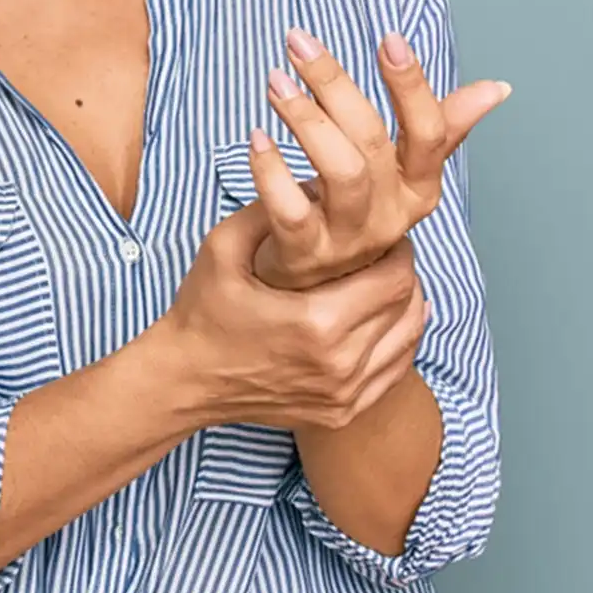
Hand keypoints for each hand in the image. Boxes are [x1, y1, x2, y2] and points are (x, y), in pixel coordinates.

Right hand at [154, 198, 429, 431]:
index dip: (398, 250)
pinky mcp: (342, 413)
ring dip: (404, 306)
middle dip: (402, 274)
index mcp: (317, 322)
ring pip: (409, 339)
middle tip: (384, 254)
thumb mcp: (224, 248)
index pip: (394, 278)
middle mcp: (340, 364)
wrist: (183, 381)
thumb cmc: (202, 312)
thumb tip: (313, 179)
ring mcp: (344, 395)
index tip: (384, 235)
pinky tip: (381, 321)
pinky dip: (397, 342)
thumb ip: (271, 207)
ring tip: (382, 283)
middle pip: (408, 307)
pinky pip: (395, 372)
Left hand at [248, 26, 508, 290]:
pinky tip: (256, 136)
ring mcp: (349, 238)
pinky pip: (290, 210)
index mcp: (420, 188)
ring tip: (276, 80)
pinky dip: (270, 170)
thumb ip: (445, 126)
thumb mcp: (404, 173)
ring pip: (340, 171)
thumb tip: (496, 88)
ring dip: (305, 119)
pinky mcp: (305, 254)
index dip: (412, 86)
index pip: (429, 133)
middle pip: (372, 142)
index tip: (389, 39)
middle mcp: (391, 215)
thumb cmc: (357, 210)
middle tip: (299, 43)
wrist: (316, 284)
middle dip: (334, 84)